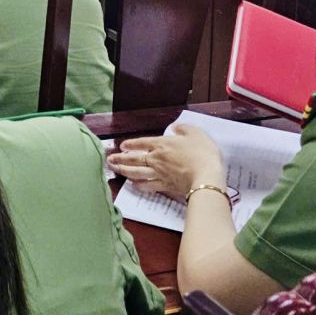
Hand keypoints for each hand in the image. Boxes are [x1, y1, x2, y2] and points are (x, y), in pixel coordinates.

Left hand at [106, 124, 226, 200]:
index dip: (131, 144)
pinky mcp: (165, 186)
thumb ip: (184, 129)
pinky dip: (138, 185)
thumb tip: (175, 128)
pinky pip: (147, 186)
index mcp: (162, 144)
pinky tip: (133, 185)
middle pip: (134, 159)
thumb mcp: (196, 133)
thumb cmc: (202, 153)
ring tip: (115, 170)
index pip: (142, 143)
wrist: (206, 176)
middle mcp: (156, 159)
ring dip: (124, 171)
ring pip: (136, 173)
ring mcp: (159, 173)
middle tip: (109, 160)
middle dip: (120, 159)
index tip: (122, 146)